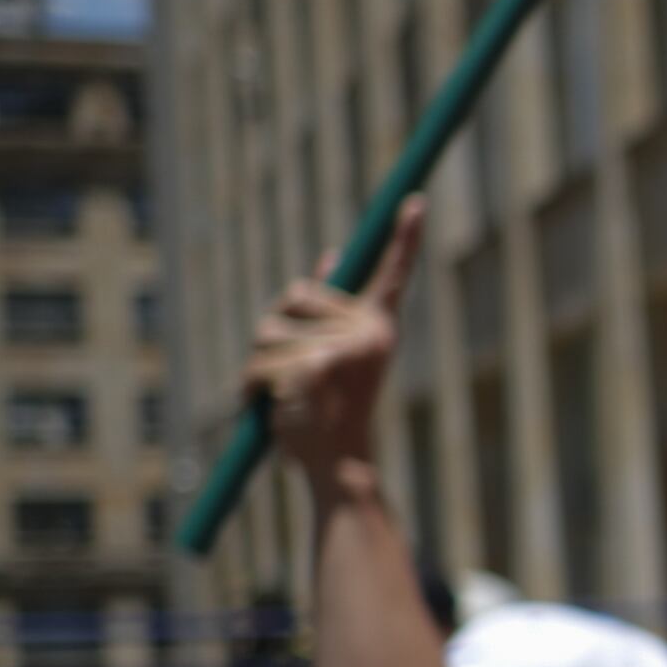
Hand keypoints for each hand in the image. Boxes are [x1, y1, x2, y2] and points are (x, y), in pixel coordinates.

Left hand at [243, 199, 424, 507]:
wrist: (338, 465)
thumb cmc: (333, 411)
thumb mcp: (337, 354)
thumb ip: (331, 309)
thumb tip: (330, 256)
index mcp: (379, 327)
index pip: (394, 275)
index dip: (405, 239)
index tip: (416, 201)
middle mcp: (369, 332)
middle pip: (294, 294)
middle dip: (275, 331)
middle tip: (291, 373)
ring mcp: (342, 348)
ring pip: (267, 330)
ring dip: (258, 365)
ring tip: (283, 397)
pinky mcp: (313, 366)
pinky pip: (258, 363)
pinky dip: (251, 389)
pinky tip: (273, 411)